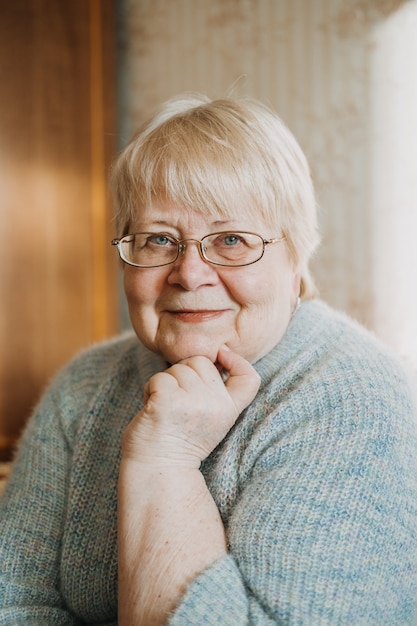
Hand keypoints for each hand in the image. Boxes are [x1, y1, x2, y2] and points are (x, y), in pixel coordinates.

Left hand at [122, 346, 260, 466]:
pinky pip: (158, 378)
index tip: (222, 356)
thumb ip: (215, 392)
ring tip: (165, 409)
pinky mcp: (166, 401)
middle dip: (184, 374)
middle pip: (200, 362)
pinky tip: (152, 409)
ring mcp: (191, 402)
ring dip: (165, 384)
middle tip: (178, 404)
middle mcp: (215, 405)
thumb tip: (212, 355)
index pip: (249, 378)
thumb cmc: (179, 441)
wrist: (158, 471)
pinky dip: (150, 390)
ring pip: (177, 368)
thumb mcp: (211, 419)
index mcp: (228, 410)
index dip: (237, 360)